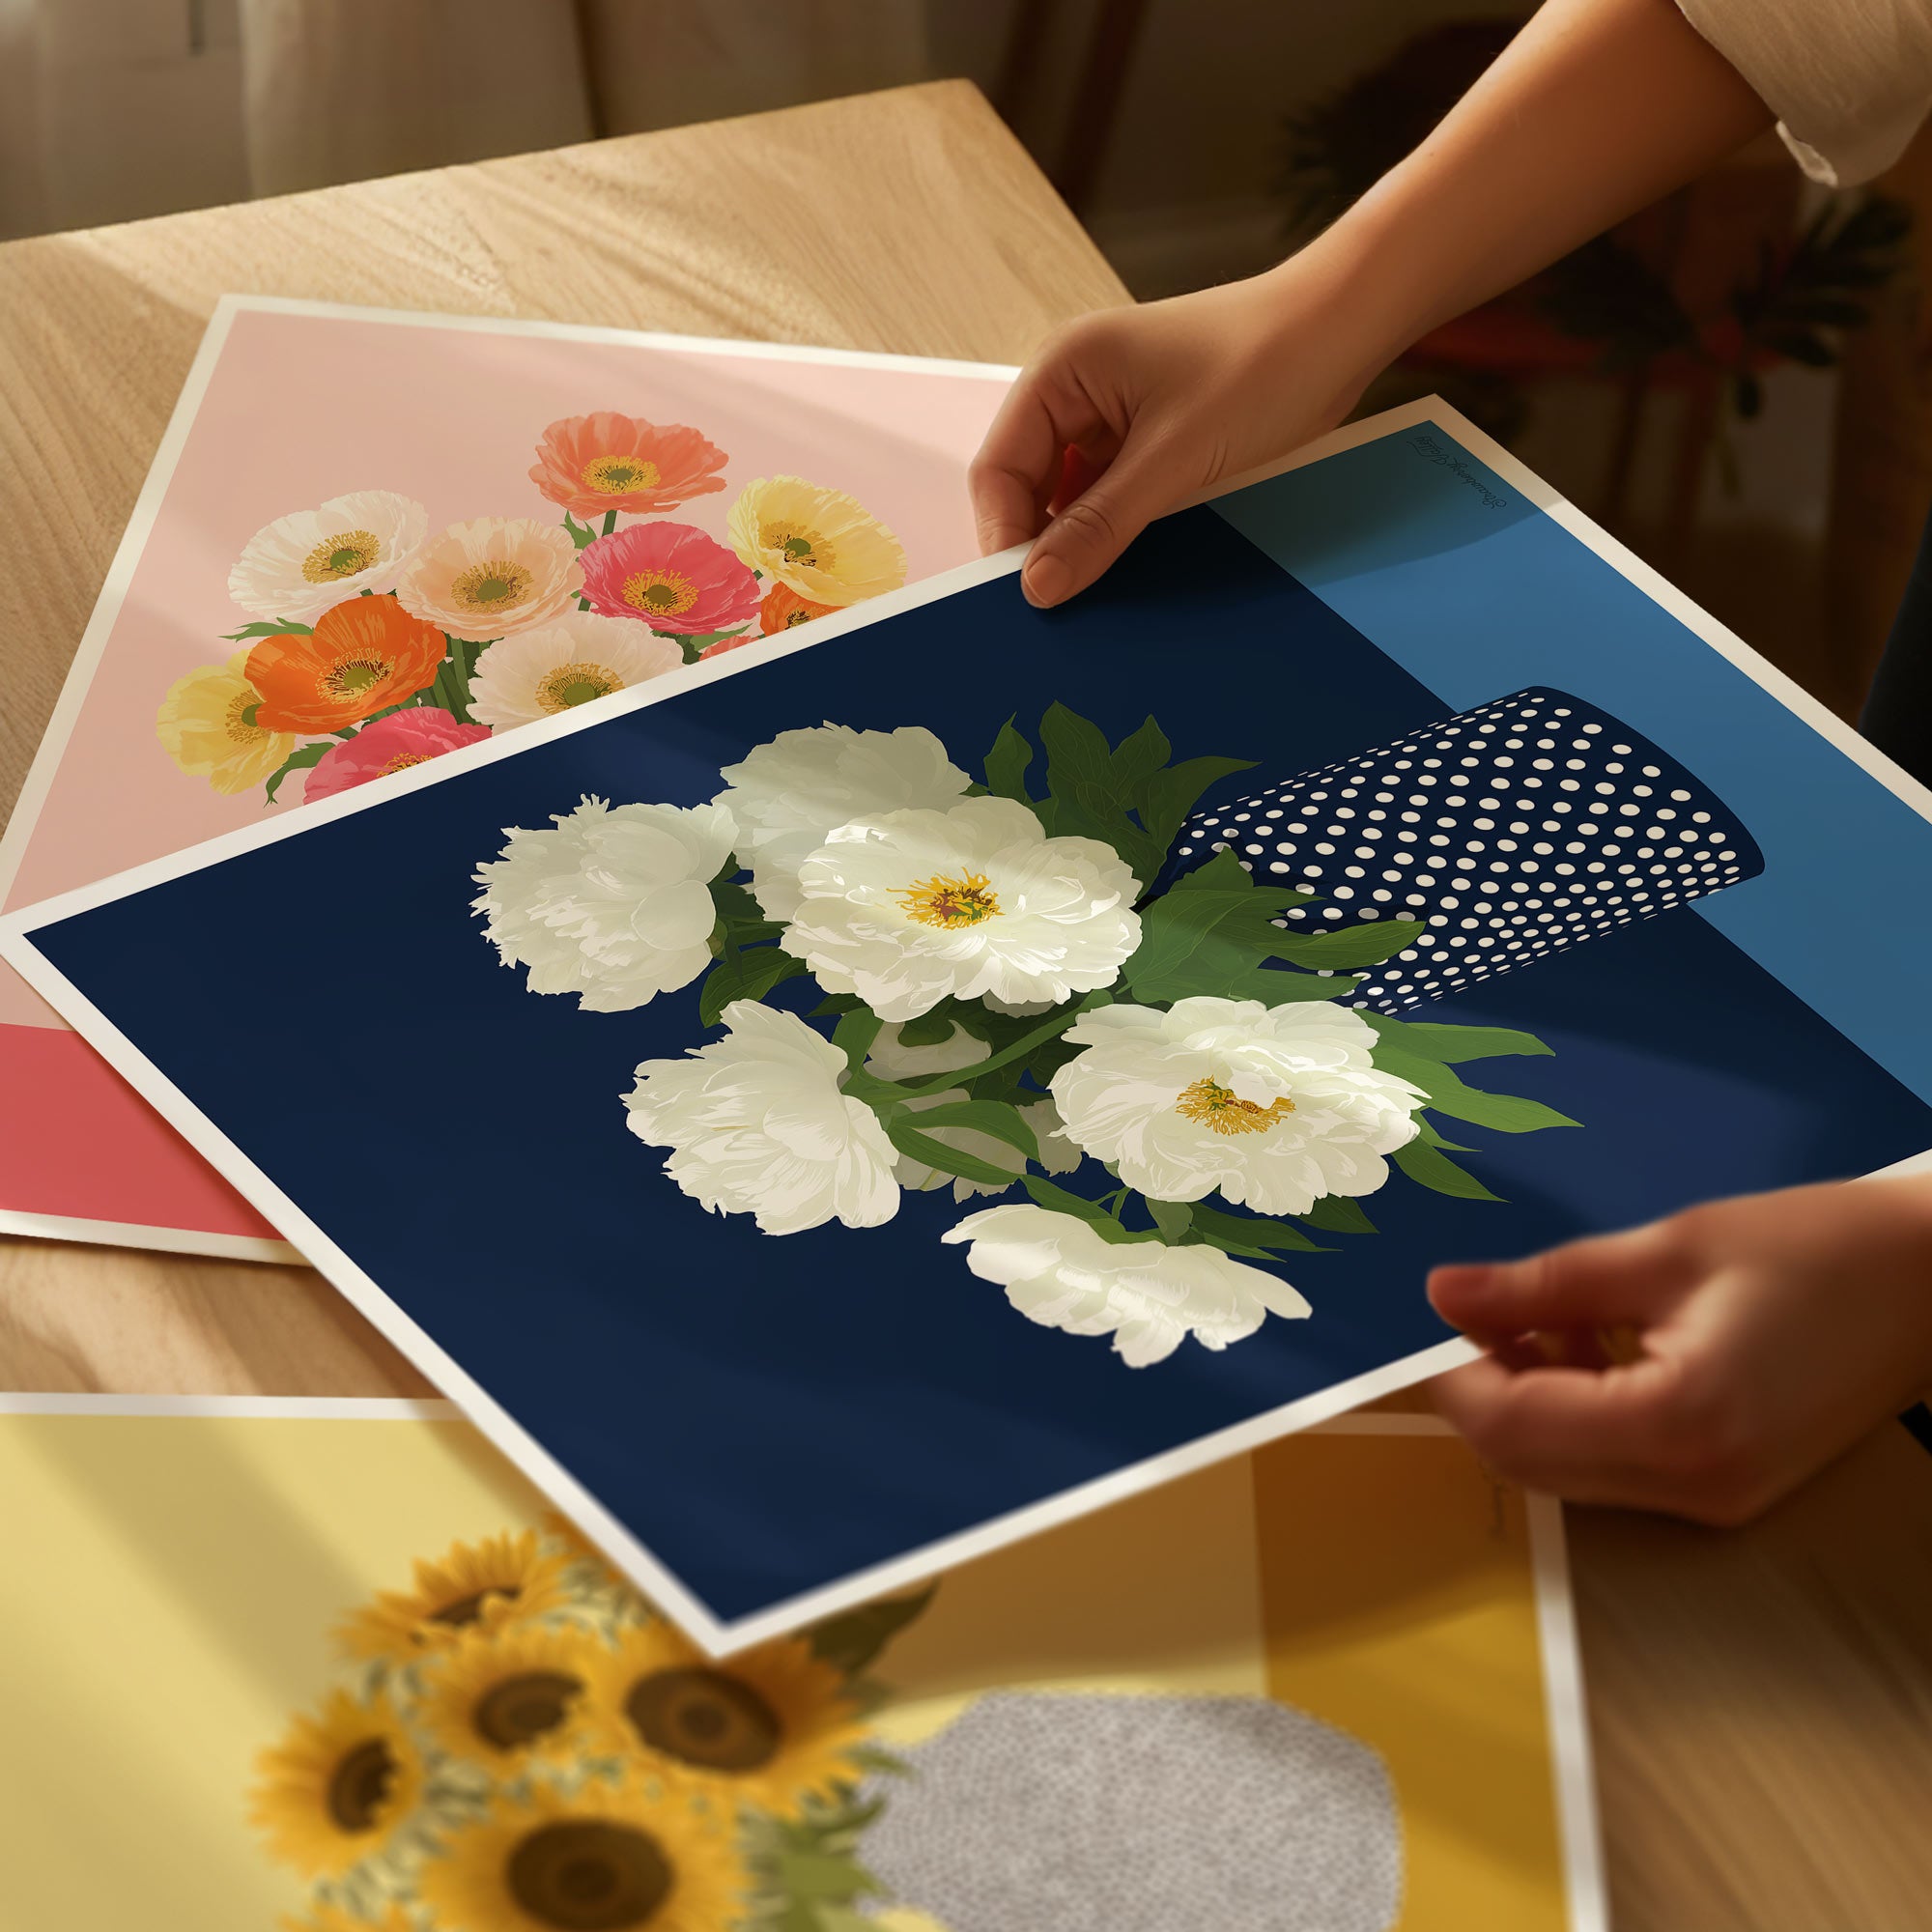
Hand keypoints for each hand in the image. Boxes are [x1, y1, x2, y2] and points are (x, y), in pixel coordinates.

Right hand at [969, 261, 1384, 607]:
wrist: (1343, 329)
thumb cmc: (1263, 364)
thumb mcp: (1173, 459)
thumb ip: (1099, 525)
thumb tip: (1037, 587)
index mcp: (1061, 369)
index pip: (999, 468)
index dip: (1005, 535)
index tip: (1025, 597)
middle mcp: (1075, 388)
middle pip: (1027, 486)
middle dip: (1042, 543)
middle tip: (1062, 607)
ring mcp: (1111, 414)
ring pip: (1070, 499)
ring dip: (1082, 542)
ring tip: (1101, 589)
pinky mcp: (1147, 437)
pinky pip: (1110, 496)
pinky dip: (1115, 532)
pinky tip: (1133, 565)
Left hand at [1426, 1175, 1931, 1523]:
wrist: (1930, 1283)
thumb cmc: (1808, 1249)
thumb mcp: (1662, 1251)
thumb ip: (1542, 1285)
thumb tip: (1442, 1293)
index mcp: (1676, 1426)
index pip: (1513, 1428)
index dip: (1453, 1378)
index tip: (1435, 1318)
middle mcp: (1691, 1487)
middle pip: (1529, 1464)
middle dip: (1485, 1391)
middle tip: (1480, 1310)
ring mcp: (1713, 1502)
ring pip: (1566, 1471)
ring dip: (1530, 1400)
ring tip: (1546, 1314)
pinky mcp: (1726, 1491)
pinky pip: (1615, 1466)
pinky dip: (1579, 1412)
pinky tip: (1593, 1342)